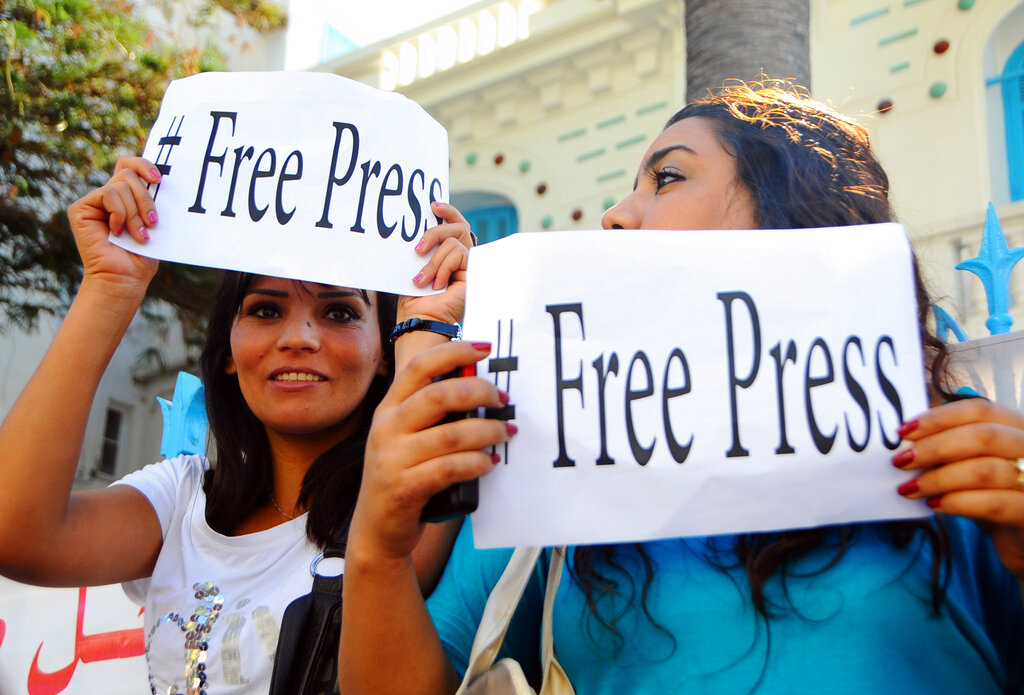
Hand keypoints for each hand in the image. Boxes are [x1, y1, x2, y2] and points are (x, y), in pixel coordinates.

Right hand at [67, 157, 160, 294]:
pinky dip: (119, 213)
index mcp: (125, 196)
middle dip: (145, 199)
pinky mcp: (80, 208)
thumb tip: (161, 178)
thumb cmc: (142, 255)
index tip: (159, 180)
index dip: (143, 165)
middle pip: (128, 174)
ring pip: (121, 185)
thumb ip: (151, 199)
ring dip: (135, 213)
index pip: (129, 165)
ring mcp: (93, 201)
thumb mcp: (152, 222)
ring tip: (139, 235)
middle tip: (152, 223)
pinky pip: (108, 194)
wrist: (124, 278)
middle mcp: (108, 196)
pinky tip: (117, 231)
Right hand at [349, 341, 513, 561]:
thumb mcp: (407, 438)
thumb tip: (480, 387)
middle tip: (503, 399)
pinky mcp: (404, 488)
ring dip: (487, 430)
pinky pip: (450, 468)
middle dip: (479, 391)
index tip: (485, 348)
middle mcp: (386, 428)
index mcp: (388, 409)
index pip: (420, 367)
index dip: (454, 352)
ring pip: (450, 433)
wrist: (376, 530)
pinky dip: (476, 462)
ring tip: (506, 431)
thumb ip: (433, 414)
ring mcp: (392, 458)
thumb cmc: (403, 477)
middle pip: (438, 395)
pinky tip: (490, 462)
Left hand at [398, 201, 472, 325]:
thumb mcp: (417, 265)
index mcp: (451, 254)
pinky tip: (438, 285)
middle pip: (458, 226)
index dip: (448, 212)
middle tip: (418, 251)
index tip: (432, 205)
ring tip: (423, 280)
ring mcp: (471, 266)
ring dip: (433, 262)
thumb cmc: (415, 298)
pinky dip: (443, 268)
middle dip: (434, 234)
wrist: (420, 319)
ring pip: (452, 242)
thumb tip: (424, 223)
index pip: (457, 225)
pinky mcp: (475, 273)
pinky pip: (458, 254)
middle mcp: (464, 258)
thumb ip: (425, 246)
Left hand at [894, 398, 1023, 577]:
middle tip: (901, 461)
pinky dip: (958, 503)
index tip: (904, 431)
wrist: (1022, 541)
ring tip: (909, 488)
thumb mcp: (972, 463)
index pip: (979, 410)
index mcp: (1017, 427)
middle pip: (983, 436)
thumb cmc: (992, 495)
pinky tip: (934, 505)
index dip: (939, 418)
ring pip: (987, 470)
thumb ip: (951, 442)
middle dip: (935, 448)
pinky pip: (995, 504)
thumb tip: (908, 430)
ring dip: (939, 479)